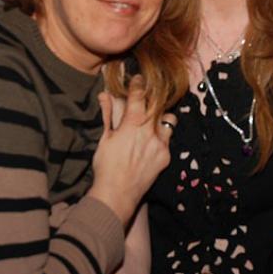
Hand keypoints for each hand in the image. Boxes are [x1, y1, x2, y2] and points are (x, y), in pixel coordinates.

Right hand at [88, 76, 175, 224]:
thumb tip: (104, 95)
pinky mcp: (166, 156)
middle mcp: (149, 130)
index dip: (138, 84)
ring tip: (153, 121)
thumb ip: (108, 115)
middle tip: (147, 97)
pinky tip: (152, 142)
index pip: (138, 96)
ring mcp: (160, 143)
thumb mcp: (104, 139)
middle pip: (157, 104)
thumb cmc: (106, 167)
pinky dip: (161, 137)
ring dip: (161, 118)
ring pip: (168, 120)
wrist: (117, 194)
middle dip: (152, 98)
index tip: (138, 78)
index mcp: (132, 124)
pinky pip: (168, 139)